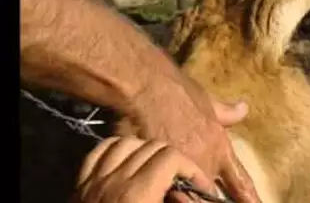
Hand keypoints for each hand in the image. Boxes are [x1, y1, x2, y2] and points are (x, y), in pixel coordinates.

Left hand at [73, 136, 213, 202]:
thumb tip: (187, 196)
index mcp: (138, 193)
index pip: (171, 158)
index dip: (192, 169)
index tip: (202, 186)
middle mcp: (115, 180)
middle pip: (152, 147)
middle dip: (174, 160)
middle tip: (182, 181)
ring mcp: (94, 182)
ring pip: (125, 143)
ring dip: (145, 150)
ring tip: (156, 167)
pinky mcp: (79, 187)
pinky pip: (98, 152)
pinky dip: (115, 149)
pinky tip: (125, 160)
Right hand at [123, 76, 259, 202]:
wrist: (151, 89)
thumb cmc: (179, 92)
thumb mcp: (209, 102)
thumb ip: (226, 113)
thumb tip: (243, 108)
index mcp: (221, 148)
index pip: (240, 180)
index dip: (249, 196)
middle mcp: (207, 163)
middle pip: (213, 193)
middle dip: (212, 197)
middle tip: (213, 196)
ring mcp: (184, 168)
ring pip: (191, 195)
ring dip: (190, 195)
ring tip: (186, 191)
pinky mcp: (159, 171)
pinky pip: (168, 190)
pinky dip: (169, 192)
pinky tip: (165, 192)